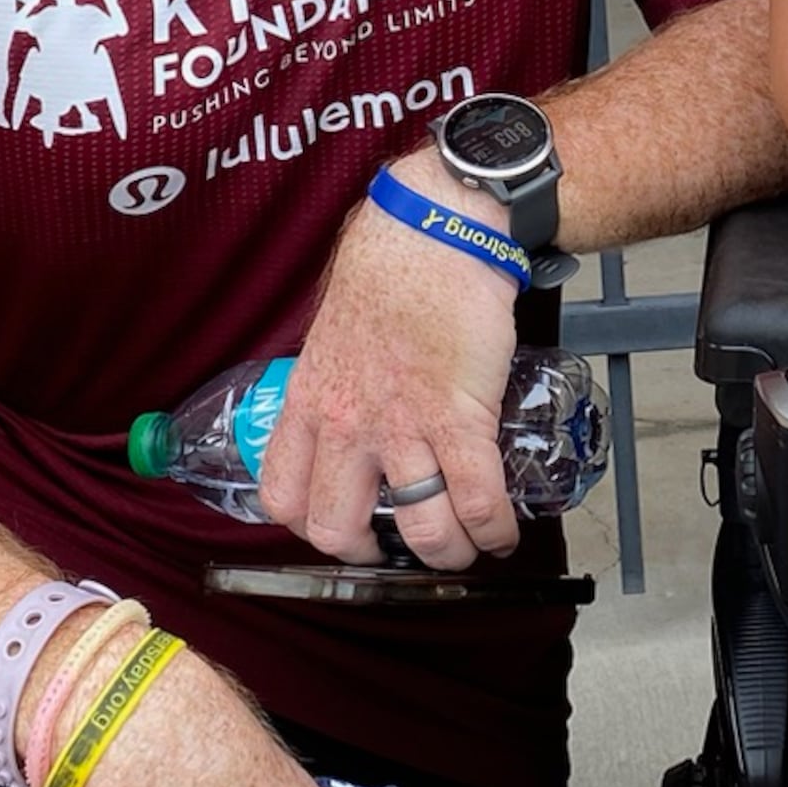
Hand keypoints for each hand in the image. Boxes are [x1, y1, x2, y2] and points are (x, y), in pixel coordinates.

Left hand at [259, 152, 524, 568]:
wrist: (437, 231)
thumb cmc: (391, 268)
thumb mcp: (333, 330)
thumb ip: (336, 381)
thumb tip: (350, 409)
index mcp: (311, 400)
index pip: (283, 494)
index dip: (309, 527)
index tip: (338, 525)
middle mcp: (349, 424)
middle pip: (339, 528)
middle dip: (373, 555)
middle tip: (400, 547)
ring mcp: (405, 425)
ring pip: (420, 527)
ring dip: (447, 553)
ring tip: (466, 551)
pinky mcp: (461, 417)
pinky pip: (477, 498)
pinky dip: (494, 530)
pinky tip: (504, 533)